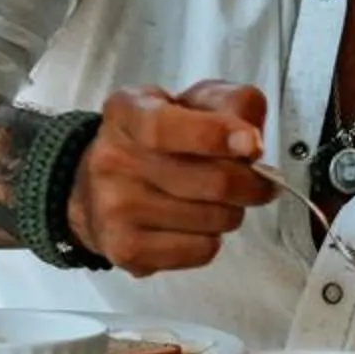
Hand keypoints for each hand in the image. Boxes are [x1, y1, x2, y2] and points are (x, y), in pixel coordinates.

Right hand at [64, 80, 280, 275]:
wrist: (96, 188)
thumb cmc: (159, 141)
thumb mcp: (190, 102)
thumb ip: (230, 105)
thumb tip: (250, 143)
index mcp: (127, 113)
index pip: (164, 127)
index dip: (214, 135)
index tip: (253, 144)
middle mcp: (113, 160)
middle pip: (209, 180)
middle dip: (250, 183)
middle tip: (258, 182)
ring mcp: (115, 208)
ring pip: (213, 219)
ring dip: (231, 212)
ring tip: (214, 201)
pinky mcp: (125, 249)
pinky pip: (201, 250)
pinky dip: (212, 238)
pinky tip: (194, 225)